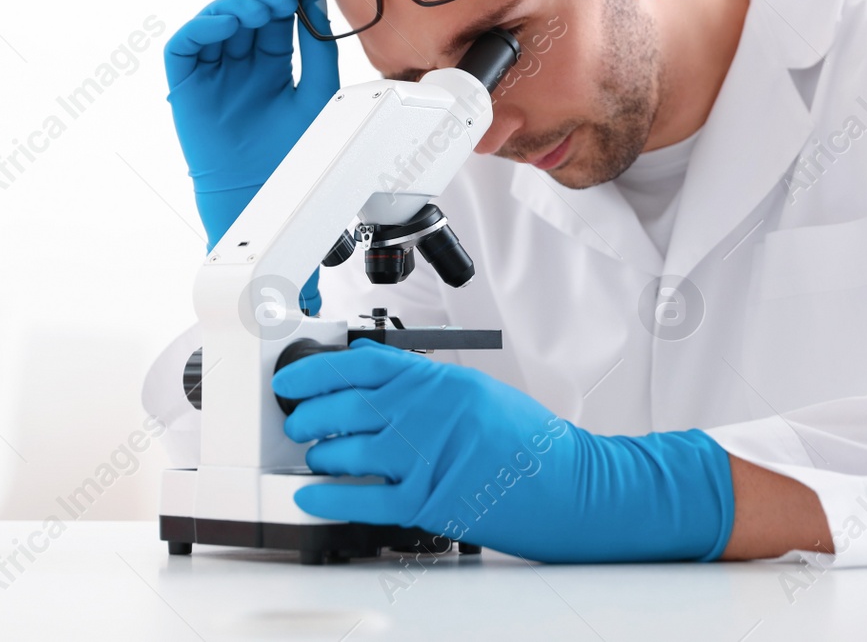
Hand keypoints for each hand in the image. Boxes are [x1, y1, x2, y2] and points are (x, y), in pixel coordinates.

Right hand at [165, 0, 337, 312]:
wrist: (266, 199)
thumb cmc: (294, 157)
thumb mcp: (318, 93)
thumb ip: (317, 48)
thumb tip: (316, 0)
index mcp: (273, 64)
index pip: (276, 15)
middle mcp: (241, 64)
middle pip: (247, 12)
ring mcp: (212, 73)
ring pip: (216, 21)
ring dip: (238, 6)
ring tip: (263, 8)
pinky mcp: (186, 87)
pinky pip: (186, 45)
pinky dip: (204, 28)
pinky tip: (230, 26)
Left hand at [271, 339, 735, 562]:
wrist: (572, 487)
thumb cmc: (529, 444)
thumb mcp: (477, 393)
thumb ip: (425, 387)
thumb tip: (371, 381)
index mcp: (440, 382)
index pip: (362, 365)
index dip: (317, 371)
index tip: (294, 378)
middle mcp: (429, 414)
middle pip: (344, 407)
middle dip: (308, 415)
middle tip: (296, 420)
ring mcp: (427, 458)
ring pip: (346, 453)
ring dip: (319, 456)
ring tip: (313, 457)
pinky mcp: (428, 502)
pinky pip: (362, 499)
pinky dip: (329, 499)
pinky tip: (312, 497)